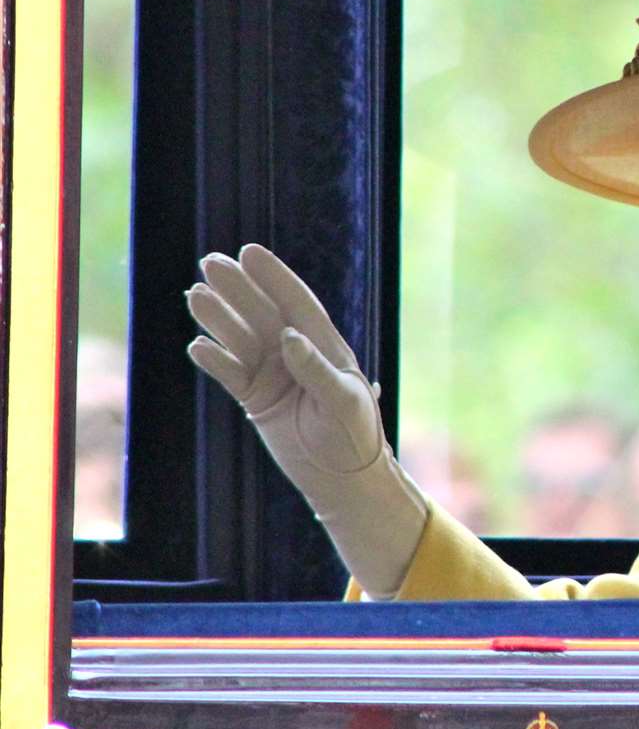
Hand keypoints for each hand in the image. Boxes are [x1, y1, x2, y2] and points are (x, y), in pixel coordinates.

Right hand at [186, 244, 427, 597]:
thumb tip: (288, 336)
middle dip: (238, 288)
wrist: (342, 477)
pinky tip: (196, 345)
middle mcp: (297, 354)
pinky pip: (230, 373)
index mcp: (326, 346)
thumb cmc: (355, 434)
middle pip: (262, 313)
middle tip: (210, 262)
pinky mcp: (256, 398)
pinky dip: (214, 360)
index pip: (297, 303)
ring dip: (219, 318)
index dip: (274, 277)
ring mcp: (274, 374)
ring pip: (241, 338)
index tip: (250, 252)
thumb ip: (316, 368)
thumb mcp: (342, 400)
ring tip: (194, 295)